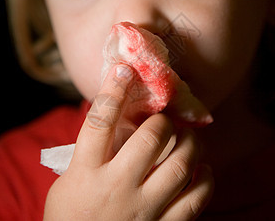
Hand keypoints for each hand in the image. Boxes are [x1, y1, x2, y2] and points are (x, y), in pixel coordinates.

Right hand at [43, 64, 213, 219]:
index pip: (100, 122)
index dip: (113, 91)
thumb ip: (90, 152)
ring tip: (188, 139)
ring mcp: (142, 210)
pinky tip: (202, 170)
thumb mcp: (69, 182)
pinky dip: (205, 180)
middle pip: (150, 139)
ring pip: (180, 165)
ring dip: (190, 144)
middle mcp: (115, 188)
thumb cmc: (71, 216)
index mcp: (85, 173)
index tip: (125, 69)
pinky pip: (196, 200)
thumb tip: (118, 116)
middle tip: (165, 120)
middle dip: (163, 121)